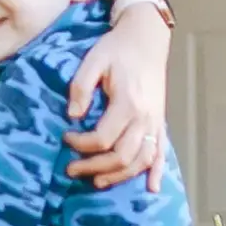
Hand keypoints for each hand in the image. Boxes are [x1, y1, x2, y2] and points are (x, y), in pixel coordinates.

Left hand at [63, 4, 170, 190]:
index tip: (65, 136)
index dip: (81, 144)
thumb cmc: (116, 48)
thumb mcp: (93, 61)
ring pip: (141, 160)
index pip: (103, 138)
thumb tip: (73, 115)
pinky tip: (151, 188)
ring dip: (119, 175)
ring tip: (97, 180)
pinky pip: (161, 152)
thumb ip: (81, 88)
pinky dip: (156, 171)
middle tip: (71, 169)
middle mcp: (145, 118)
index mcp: (128, 103)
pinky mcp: (160, 121)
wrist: (146, 38)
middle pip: (122, 156)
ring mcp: (155, 122)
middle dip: (95, 167)